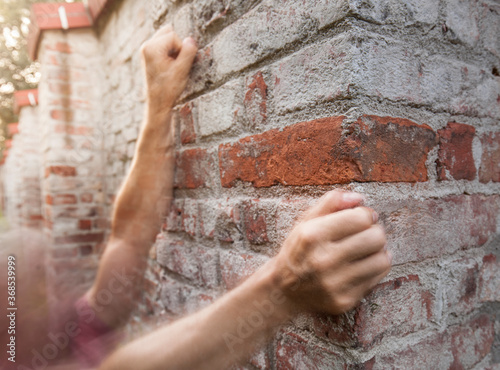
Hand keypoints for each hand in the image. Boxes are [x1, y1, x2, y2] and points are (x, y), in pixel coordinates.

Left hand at [141, 25, 197, 108]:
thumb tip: (191, 40)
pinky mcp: (149, 55)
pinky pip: (163, 46)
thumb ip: (188, 52)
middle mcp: (146, 46)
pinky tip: (170, 66)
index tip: (181, 64)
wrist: (158, 103)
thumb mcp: (182, 70)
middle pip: (168, 32)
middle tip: (177, 62)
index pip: (174, 36)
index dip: (182, 49)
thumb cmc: (168, 89)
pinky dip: (170, 53)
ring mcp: (146, 50)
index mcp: (152, 48)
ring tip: (174, 65)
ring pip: (167, 38)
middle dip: (177, 46)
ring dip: (174, 49)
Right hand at [273, 190, 391, 314]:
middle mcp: (323, 261)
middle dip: (375, 231)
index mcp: (312, 236)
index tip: (361, 217)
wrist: (284, 290)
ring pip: (382, 259)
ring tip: (365, 249)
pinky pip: (378, 277)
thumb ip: (330, 202)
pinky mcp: (344, 300)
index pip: (361, 218)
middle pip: (376, 237)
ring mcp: (334, 283)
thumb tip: (359, 198)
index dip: (366, 214)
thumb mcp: (306, 221)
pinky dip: (374, 267)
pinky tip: (362, 264)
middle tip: (365, 233)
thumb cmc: (299, 249)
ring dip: (378, 250)